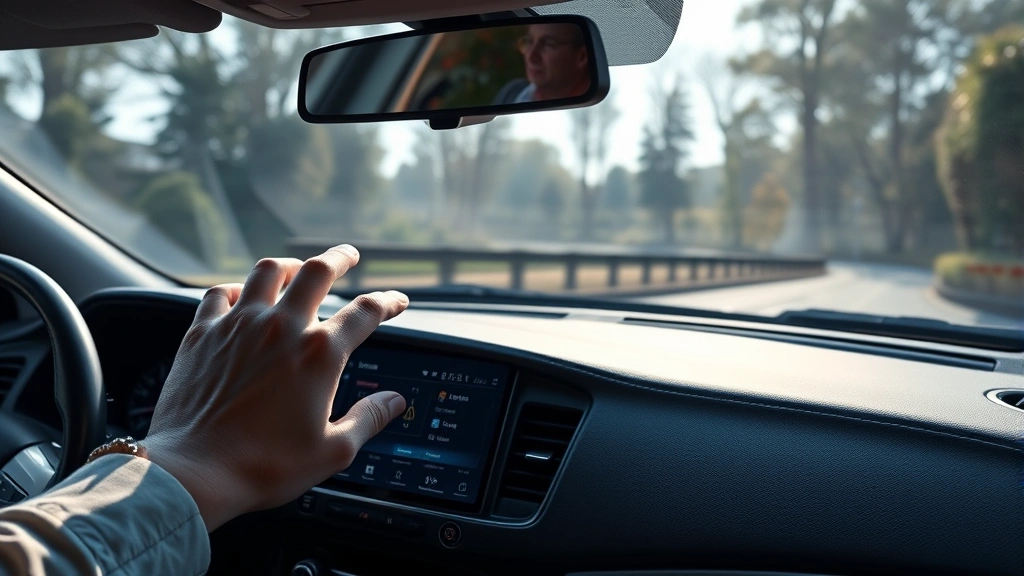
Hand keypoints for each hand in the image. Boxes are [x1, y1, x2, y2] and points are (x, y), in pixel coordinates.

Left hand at [141, 245, 408, 530]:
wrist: (194, 472)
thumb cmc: (265, 466)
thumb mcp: (333, 451)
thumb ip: (369, 419)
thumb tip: (394, 402)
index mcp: (320, 354)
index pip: (366, 312)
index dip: (388, 302)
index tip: (397, 301)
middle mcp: (281, 328)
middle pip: (317, 272)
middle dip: (339, 258)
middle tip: (348, 255)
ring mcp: (238, 326)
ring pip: (268, 271)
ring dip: (289, 264)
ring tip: (296, 267)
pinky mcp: (202, 334)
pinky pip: (220, 293)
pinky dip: (236, 289)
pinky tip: (240, 296)